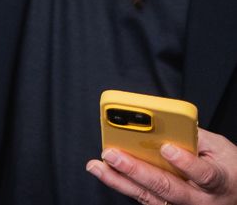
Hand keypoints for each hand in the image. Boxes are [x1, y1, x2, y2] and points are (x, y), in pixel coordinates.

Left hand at [87, 128, 236, 203]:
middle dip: (137, 170)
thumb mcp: (220, 147)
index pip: (203, 174)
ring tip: (97, 165)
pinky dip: (123, 185)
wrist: (234, 194)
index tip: (167, 148)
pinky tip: (105, 173)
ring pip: (150, 197)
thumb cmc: (226, 167)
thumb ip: (193, 135)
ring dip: (120, 181)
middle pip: (167, 187)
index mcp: (218, 181)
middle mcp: (200, 200)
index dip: (185, 162)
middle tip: (112, 154)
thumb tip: (163, 123)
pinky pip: (144, 199)